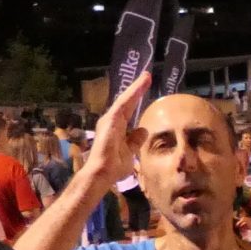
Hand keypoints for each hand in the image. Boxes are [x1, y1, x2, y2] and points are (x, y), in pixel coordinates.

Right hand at [71, 72, 153, 198]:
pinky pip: (123, 103)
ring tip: (147, 76)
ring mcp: (110, 119)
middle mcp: (112, 121)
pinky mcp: (111, 119)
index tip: (146, 89)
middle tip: (147, 76)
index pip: (129, 111)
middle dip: (136, 89)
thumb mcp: (130, 152)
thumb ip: (135, 141)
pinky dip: (132, 94)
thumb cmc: (114, 166)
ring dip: (136, 88)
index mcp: (117, 128)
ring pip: (125, 100)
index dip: (137, 100)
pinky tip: (140, 85)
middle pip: (127, 102)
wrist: (103, 173)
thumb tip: (143, 130)